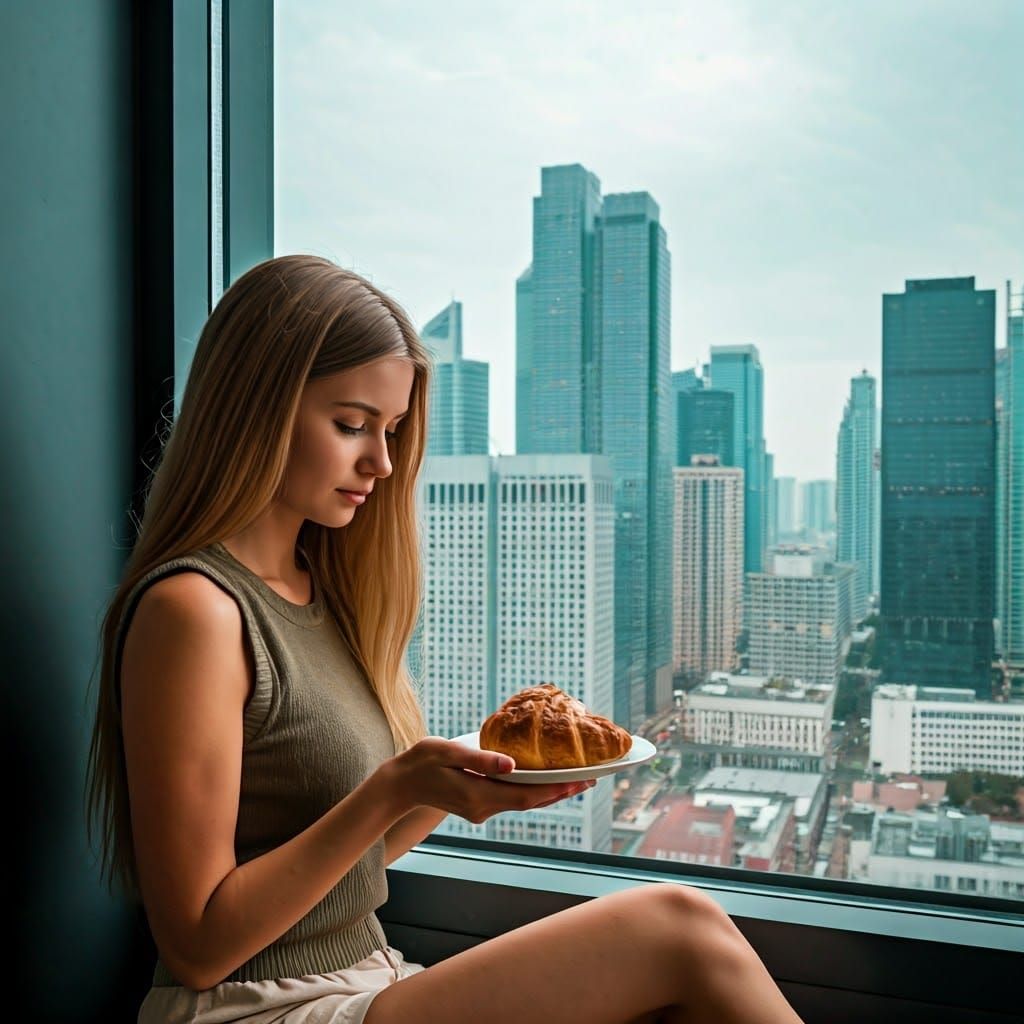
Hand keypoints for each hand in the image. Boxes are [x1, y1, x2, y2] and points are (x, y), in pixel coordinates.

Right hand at [377, 736, 595, 824]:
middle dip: (560, 791)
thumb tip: (511, 764)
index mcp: (478, 796)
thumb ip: (481, 759)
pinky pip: (512, 799)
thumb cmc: (423, 762)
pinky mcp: (479, 804)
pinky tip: (544, 780)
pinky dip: (532, 791)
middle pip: (531, 802)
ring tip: (575, 779)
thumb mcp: (449, 753)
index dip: (554, 789)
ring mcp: (481, 809)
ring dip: (549, 792)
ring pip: (523, 802)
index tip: (579, 781)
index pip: (526, 796)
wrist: (401, 784)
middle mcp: (484, 808)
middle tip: (590, 779)